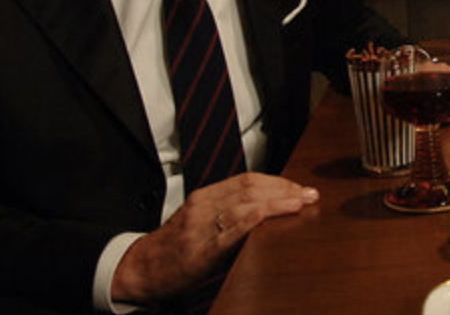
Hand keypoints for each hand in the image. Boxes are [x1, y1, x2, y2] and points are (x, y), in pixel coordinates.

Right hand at [111, 173, 318, 304]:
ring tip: (300, 204)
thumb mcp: (199, 221)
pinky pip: (230, 230)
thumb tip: (269, 208)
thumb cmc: (174, 247)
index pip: (248, 180)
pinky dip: (253, 218)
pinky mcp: (200, 250)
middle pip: (251, 187)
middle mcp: (203, 207)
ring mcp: (200, 227)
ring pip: (244, 203)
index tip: (300, 187)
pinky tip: (270, 215)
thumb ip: (228, 212)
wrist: (140, 269)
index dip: (278, 181)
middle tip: (309, 194)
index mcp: (204, 198)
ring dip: (278, 201)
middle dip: (284, 189)